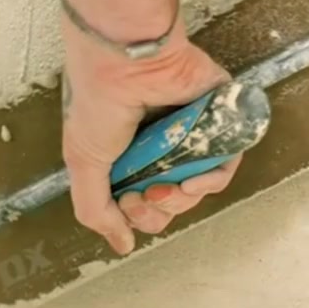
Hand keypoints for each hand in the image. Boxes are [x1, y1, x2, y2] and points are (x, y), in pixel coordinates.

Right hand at [59, 12, 240, 254]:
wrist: (127, 62)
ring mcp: (191, 134)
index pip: (144, 201)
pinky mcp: (219, 122)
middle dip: (157, 210)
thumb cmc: (98, 101)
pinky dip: (210, 182)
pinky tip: (191, 183)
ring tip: (166, 188)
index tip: (125, 203)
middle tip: (144, 196)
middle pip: (173, 201)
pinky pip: (225, 165)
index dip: (138, 214)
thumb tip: (121, 245)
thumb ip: (96, 209)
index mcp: (130, 153)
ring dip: (181, 200)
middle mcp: (162, 146)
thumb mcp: (83, 162)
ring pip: (198, 188)